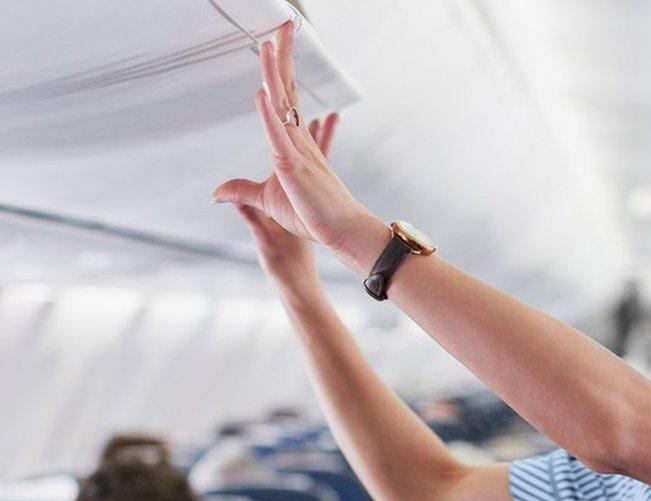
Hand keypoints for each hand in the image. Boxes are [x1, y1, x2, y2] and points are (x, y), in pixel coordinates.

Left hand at [212, 20, 374, 263]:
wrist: (341, 232)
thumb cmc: (312, 216)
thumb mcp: (267, 200)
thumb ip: (242, 192)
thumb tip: (216, 193)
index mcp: (294, 142)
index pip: (285, 97)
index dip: (280, 69)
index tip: (278, 44)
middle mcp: (298, 139)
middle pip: (288, 89)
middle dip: (284, 55)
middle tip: (285, 25)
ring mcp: (297, 151)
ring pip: (284, 104)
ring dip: (276, 72)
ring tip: (271, 43)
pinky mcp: (295, 168)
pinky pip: (280, 137)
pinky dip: (270, 115)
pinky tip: (263, 93)